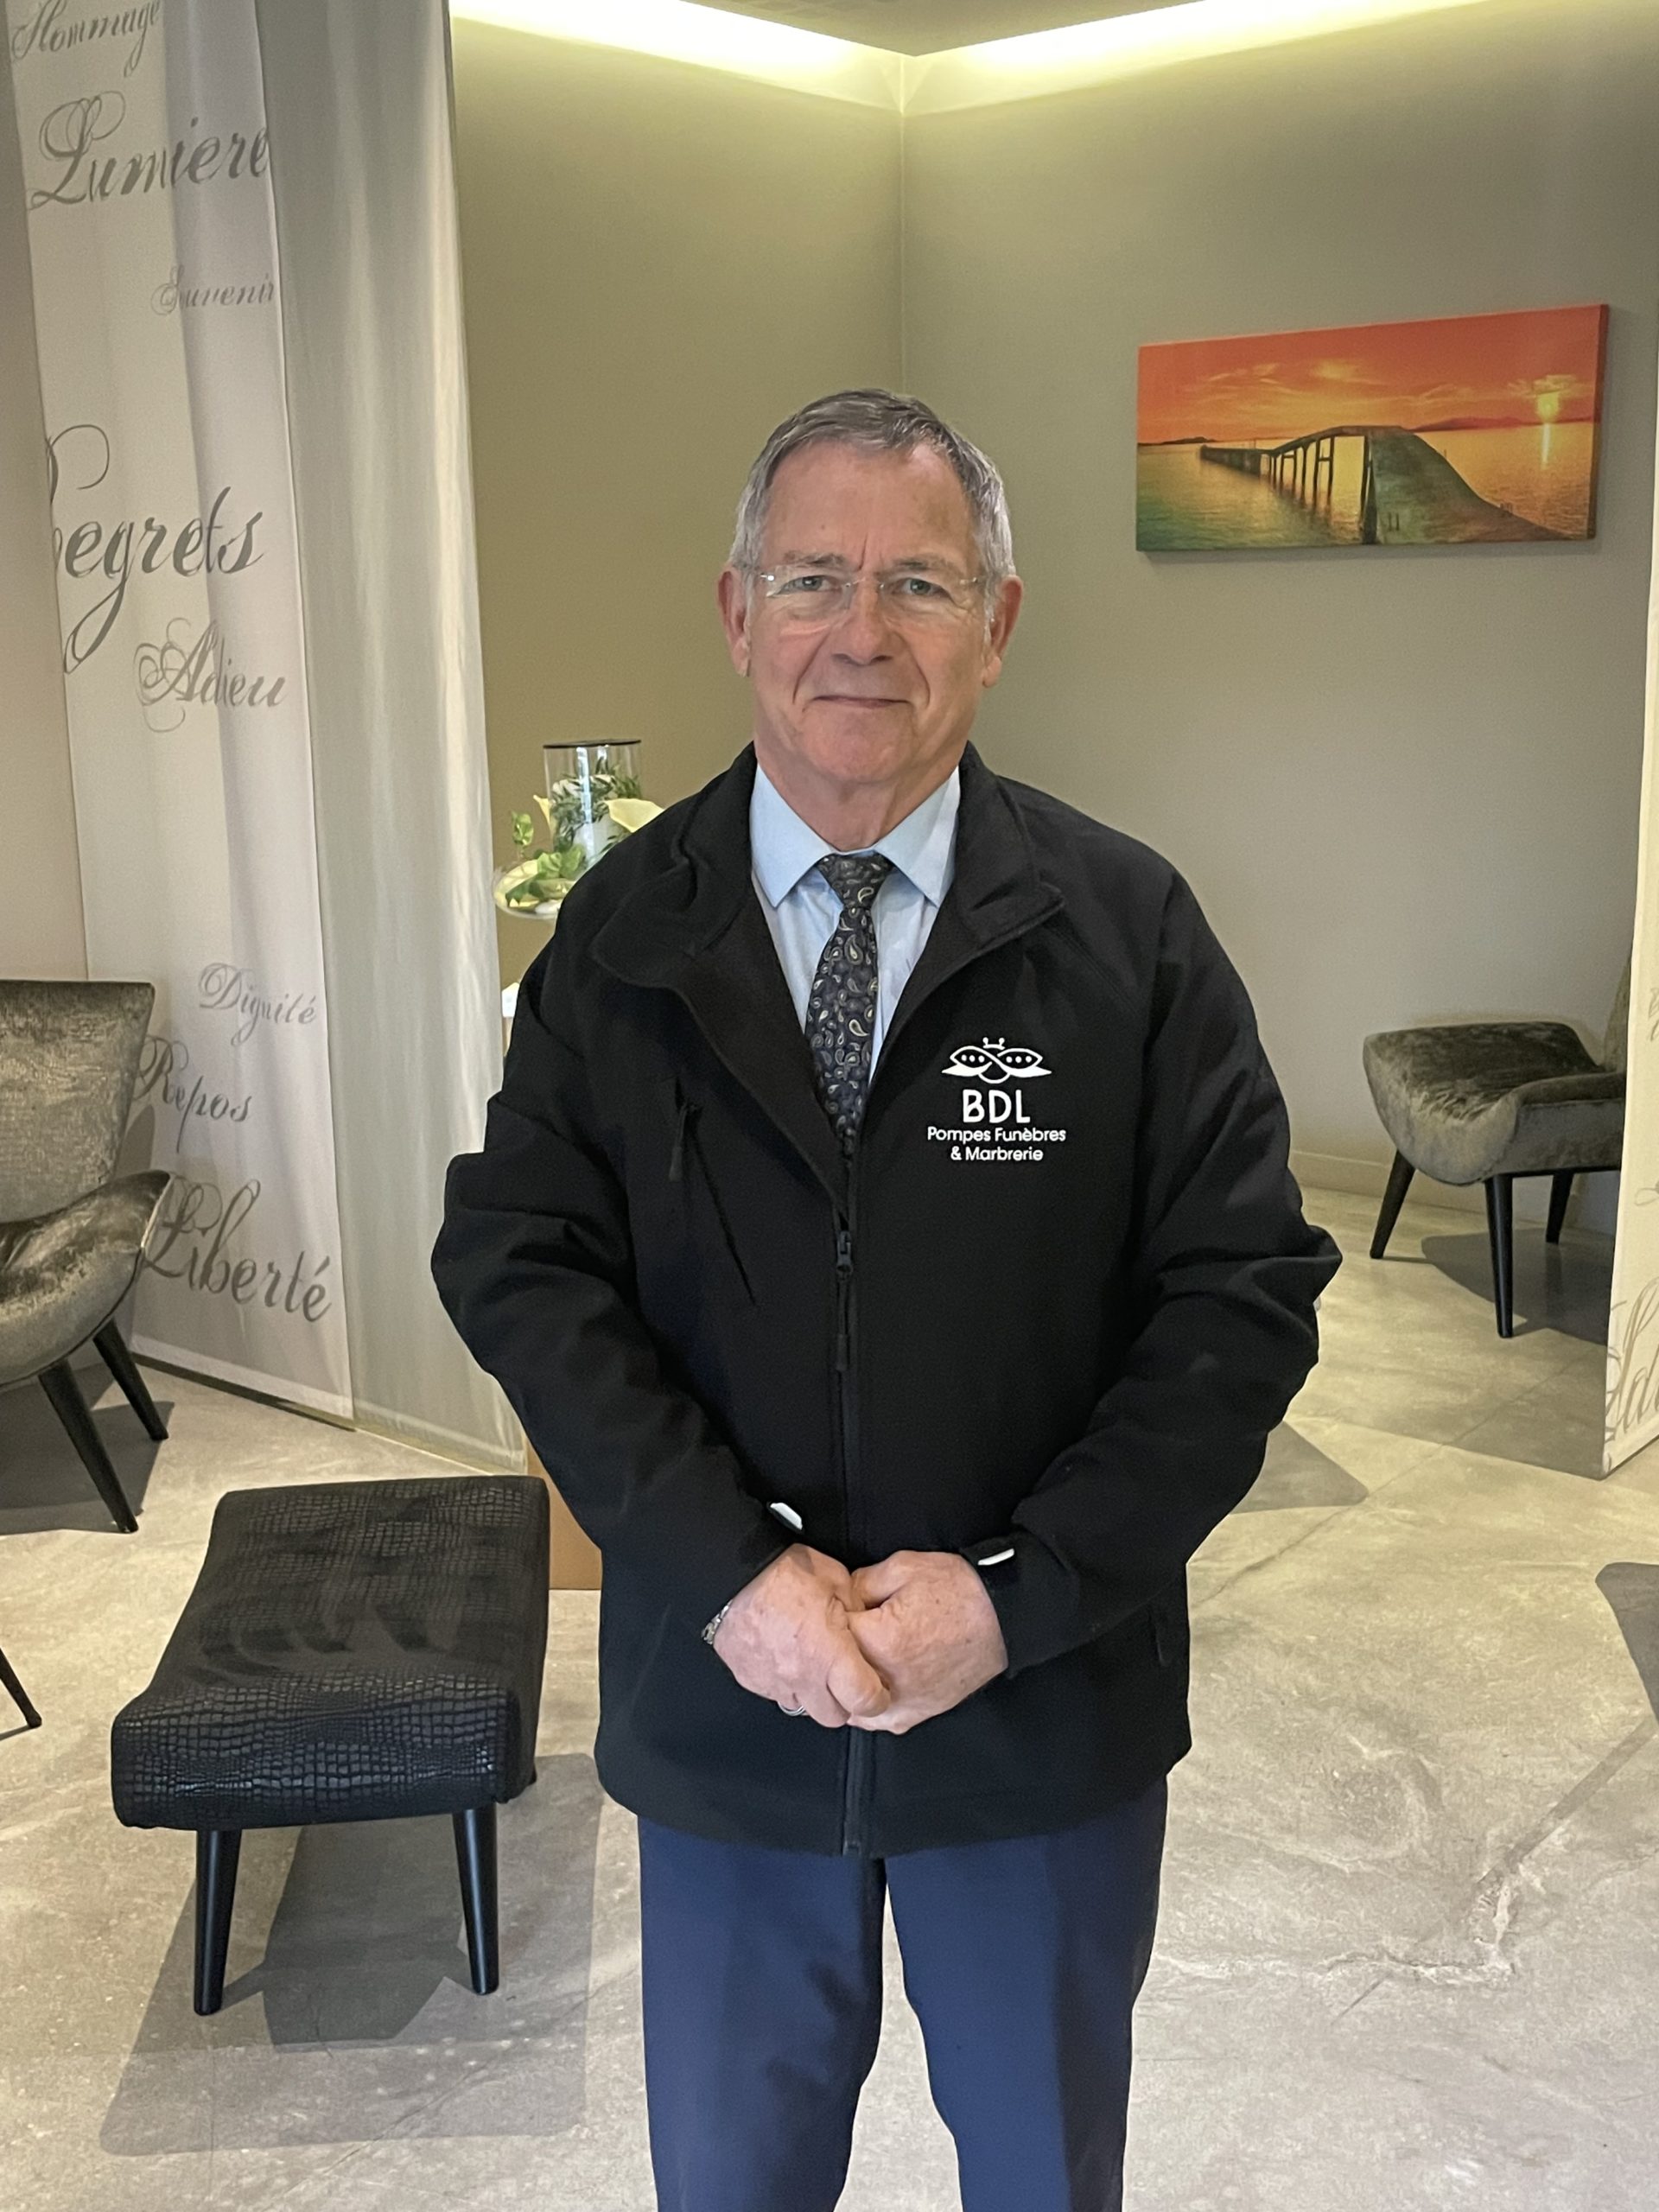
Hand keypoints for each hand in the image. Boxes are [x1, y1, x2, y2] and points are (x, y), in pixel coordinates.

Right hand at [713, 1544, 891, 1728]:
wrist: (732, 1573)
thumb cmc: (782, 1572)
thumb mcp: (836, 1580)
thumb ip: (856, 1610)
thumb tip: (866, 1624)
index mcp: (829, 1654)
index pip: (865, 1701)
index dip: (877, 1698)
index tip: (877, 1688)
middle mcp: (802, 1676)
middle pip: (833, 1716)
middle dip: (843, 1702)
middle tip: (844, 1677)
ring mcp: (773, 1682)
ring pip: (802, 1706)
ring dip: (812, 1691)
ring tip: (810, 1660)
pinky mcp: (750, 1679)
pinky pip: (775, 1692)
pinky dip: (784, 1681)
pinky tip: (784, 1654)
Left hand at [845, 1551, 1007, 1733]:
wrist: (1004, 1616)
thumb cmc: (958, 1590)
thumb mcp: (903, 1568)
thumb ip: (859, 1584)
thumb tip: (836, 1600)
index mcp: (880, 1642)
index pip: (827, 1637)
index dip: (825, 1619)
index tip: (831, 1610)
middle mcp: (888, 1681)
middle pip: (835, 1677)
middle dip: (832, 1655)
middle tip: (841, 1633)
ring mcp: (905, 1703)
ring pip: (852, 1706)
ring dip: (846, 1685)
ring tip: (852, 1660)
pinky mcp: (919, 1713)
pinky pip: (880, 1719)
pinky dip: (868, 1705)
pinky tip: (870, 1683)